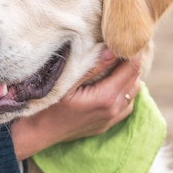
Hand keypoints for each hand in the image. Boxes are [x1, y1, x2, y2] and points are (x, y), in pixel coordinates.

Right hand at [11, 49, 140, 159]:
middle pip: (134, 80)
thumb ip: (92, 66)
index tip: (129, 40)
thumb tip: (112, 50)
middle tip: (124, 47)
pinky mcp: (106, 125)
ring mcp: (110, 119)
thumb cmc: (48, 105)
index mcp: (105, 97)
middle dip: (132, 62)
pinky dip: (125, 92)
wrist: (38, 132)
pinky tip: (114, 83)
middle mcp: (113, 110)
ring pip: (132, 93)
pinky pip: (126, 106)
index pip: (131, 69)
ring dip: (129, 77)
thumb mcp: (67, 82)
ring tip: (119, 62)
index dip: (133, 53)